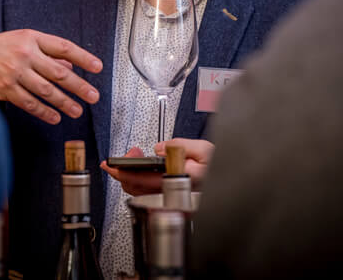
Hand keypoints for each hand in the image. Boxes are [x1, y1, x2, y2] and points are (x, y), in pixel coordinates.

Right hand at [0, 30, 102, 123]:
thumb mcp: (20, 41)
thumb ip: (44, 51)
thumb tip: (69, 63)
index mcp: (30, 38)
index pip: (63, 47)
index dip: (83, 57)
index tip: (97, 67)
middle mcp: (24, 53)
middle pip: (59, 72)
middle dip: (79, 86)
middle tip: (93, 96)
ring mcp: (15, 72)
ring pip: (47, 90)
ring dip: (64, 102)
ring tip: (77, 110)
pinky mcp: (5, 89)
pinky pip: (30, 103)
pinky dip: (44, 112)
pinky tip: (55, 118)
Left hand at [100, 138, 214, 195]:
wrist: (230, 179)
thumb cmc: (220, 166)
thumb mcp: (204, 148)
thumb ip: (180, 145)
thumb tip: (160, 148)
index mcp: (180, 181)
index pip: (143, 179)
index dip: (123, 172)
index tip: (111, 165)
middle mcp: (174, 193)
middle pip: (136, 188)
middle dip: (123, 171)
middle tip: (121, 157)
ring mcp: (171, 197)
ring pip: (140, 191)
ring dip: (130, 174)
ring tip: (134, 156)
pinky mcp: (170, 197)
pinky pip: (147, 191)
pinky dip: (139, 178)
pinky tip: (142, 166)